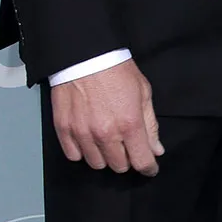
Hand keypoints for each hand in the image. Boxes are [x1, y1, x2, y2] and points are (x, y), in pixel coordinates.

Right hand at [50, 60, 163, 174]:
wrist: (84, 54)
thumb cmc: (116, 69)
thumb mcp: (143, 93)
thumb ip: (150, 125)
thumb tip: (156, 149)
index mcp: (129, 124)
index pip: (142, 162)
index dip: (149, 167)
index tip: (149, 167)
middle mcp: (105, 133)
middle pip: (119, 166)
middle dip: (126, 159)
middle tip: (125, 145)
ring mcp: (83, 132)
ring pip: (96, 164)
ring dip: (104, 156)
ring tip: (106, 140)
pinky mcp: (64, 128)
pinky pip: (74, 155)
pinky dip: (82, 151)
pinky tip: (88, 139)